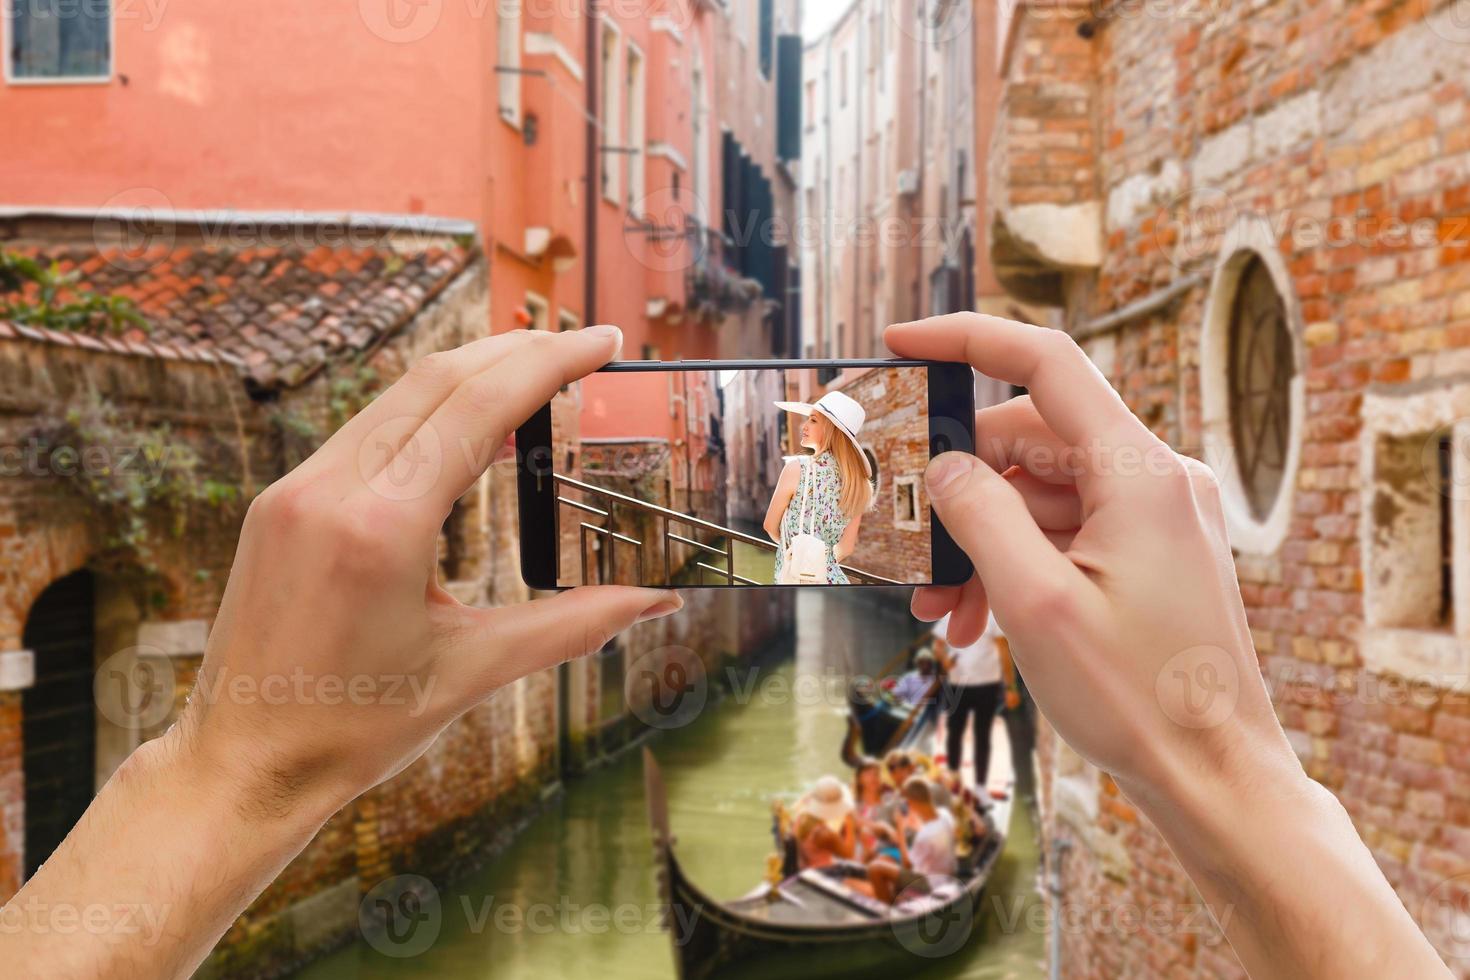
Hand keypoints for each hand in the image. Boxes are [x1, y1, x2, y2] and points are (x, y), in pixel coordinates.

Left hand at [0, 327, 686, 979]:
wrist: (244, 764)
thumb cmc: (353, 729)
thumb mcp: (473, 672)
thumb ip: (573, 625)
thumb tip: (656, 600)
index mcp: (380, 527)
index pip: (479, 407)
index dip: (551, 363)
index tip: (604, 340)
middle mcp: (330, 489)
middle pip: (439, 379)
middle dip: (520, 350)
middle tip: (585, 345)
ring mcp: (297, 488)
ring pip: (399, 394)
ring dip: (473, 373)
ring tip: (538, 373)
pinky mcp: (283, 500)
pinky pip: (367, 428)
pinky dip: (428, 410)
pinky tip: (469, 425)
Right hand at [886, 313, 1451, 979]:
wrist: (1214, 777)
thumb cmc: (1138, 697)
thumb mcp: (1034, 602)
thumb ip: (979, 516)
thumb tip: (942, 466)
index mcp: (1140, 473)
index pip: (1046, 364)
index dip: (967, 340)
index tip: (902, 343)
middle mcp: (1155, 481)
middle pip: (1029, 441)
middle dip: (957, 488)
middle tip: (902, 539)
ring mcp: (1155, 519)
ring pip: (1040, 496)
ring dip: (979, 541)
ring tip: (934, 607)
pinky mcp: (1149, 556)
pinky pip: (1064, 535)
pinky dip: (1014, 565)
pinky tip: (972, 619)